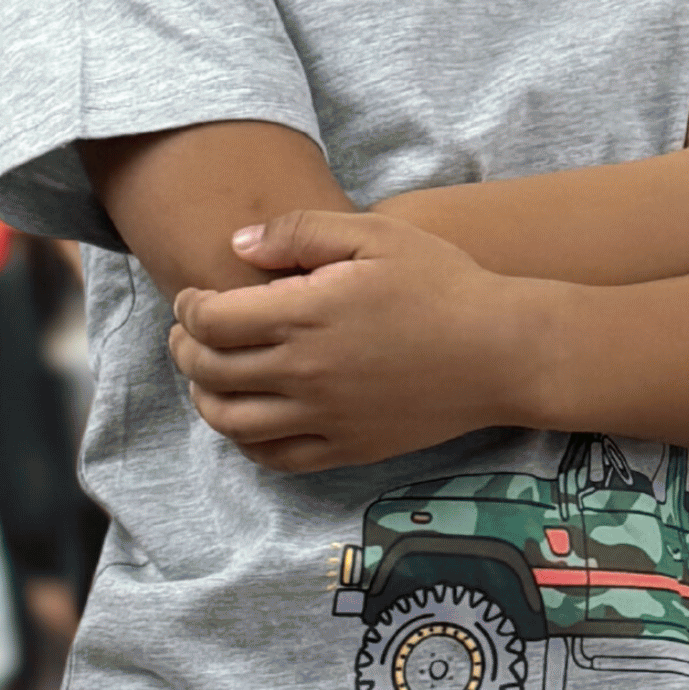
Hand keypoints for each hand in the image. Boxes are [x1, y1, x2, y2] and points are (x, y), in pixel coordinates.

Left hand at [171, 210, 532, 471]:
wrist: (502, 352)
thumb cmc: (443, 284)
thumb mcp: (375, 234)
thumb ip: (299, 232)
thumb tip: (237, 245)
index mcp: (305, 315)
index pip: (209, 321)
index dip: (188, 307)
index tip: (195, 298)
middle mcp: (305, 372)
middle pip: (209, 371)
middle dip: (186, 349)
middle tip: (191, 334)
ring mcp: (324, 417)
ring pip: (230, 422)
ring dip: (205, 397)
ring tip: (212, 375)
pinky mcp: (346, 447)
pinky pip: (274, 457)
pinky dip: (245, 441)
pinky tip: (250, 417)